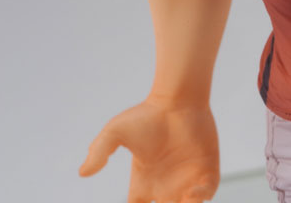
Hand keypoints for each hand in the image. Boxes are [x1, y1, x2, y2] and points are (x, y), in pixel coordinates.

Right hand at [79, 98, 219, 202]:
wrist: (178, 98)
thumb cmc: (147, 114)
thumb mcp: (116, 131)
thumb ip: (100, 151)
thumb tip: (83, 172)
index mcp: (144, 181)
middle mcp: (165, 184)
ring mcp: (187, 177)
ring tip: (176, 201)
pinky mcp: (206, 167)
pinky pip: (206, 194)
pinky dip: (200, 198)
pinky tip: (190, 193)